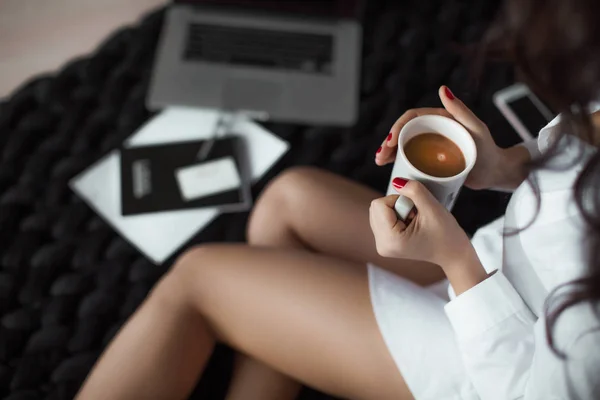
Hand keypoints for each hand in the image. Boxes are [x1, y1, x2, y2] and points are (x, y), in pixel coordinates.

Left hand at [369, 179, 476, 270]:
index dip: (399, 200)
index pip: (379, 204)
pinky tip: (410, 225)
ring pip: (378, 211)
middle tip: (415, 216)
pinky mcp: (384, 243)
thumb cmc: (446, 234)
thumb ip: (414, 190)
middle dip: (397, 205)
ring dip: (397, 210)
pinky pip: (381, 218)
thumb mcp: (433, 208)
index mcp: (390, 240)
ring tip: (414, 221)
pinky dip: (395, 216)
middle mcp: (381, 245)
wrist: (452, 253)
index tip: (415, 211)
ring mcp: (381, 245)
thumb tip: (396, 181)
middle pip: (376, 207)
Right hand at [375, 86, 503, 189]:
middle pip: (404, 132)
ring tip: (380, 162)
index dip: (398, 127)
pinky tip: (389, 168)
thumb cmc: (489, 149)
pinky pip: (410, 159)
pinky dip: (398, 162)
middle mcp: (433, 130)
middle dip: (388, 142)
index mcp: (440, 118)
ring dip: (388, 152)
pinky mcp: (431, 161)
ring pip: (403, 146)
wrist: (495, 172)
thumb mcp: (476, 128)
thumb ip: (461, 110)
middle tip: (380, 156)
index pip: (412, 118)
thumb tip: (442, 89)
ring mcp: (430, 146)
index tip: (390, 141)